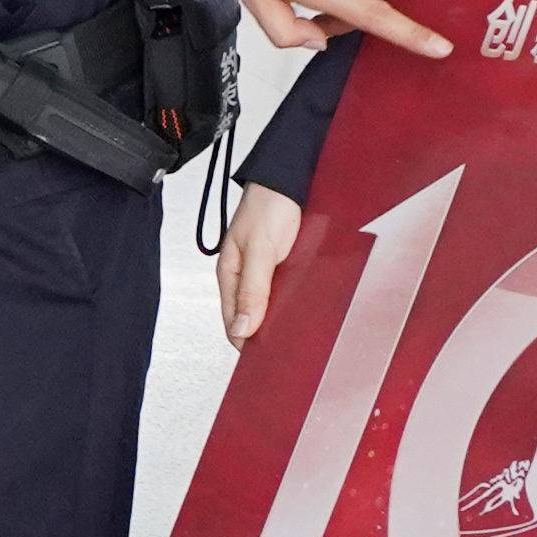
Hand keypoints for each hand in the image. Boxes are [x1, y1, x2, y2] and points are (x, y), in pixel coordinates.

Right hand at [216, 184, 305, 346]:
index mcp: (229, 275)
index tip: (266, 359)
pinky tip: (307, 308)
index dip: (248, 343)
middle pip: (253, 318)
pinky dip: (296, 302)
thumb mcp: (259, 251)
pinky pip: (289, 292)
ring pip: (272, 307)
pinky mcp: (286, 265)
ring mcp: (266, 272)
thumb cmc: (268, 205)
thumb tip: (241, 329)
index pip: (233, 323)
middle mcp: (246, 277)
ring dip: (283, 319)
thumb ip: (251, 290)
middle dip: (267, 334)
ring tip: (300, 334)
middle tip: (287, 351)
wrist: (290, 177)